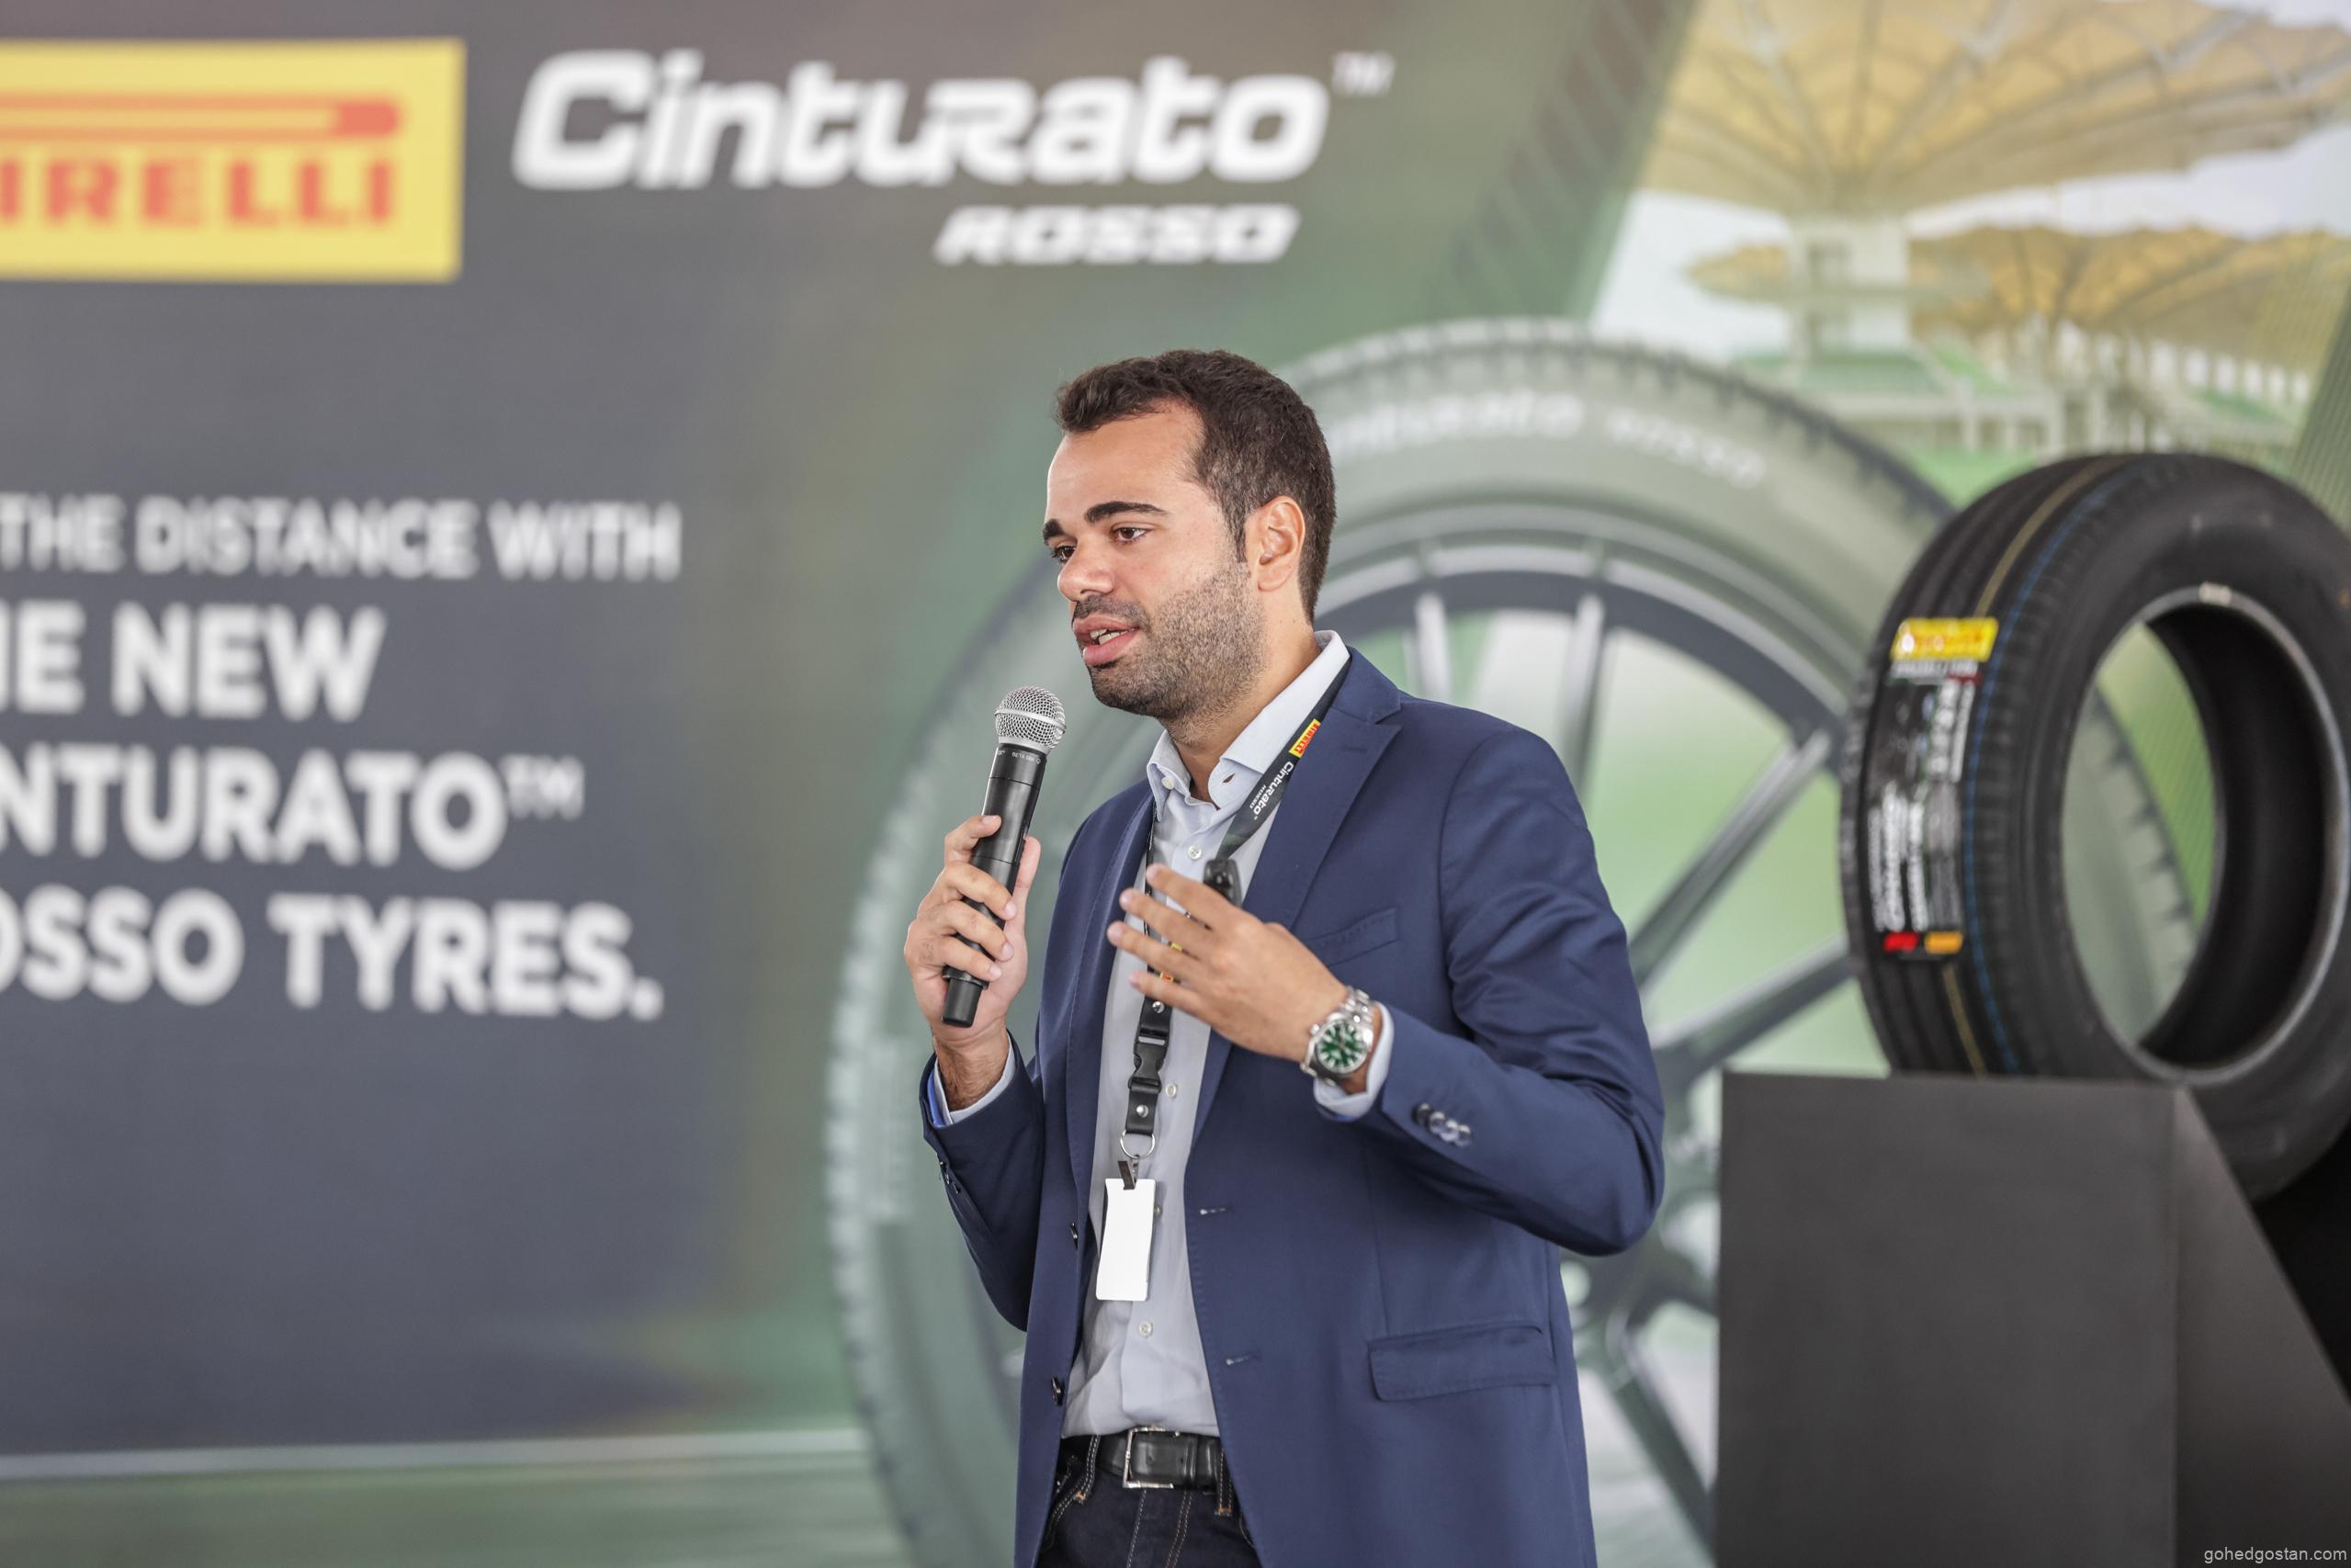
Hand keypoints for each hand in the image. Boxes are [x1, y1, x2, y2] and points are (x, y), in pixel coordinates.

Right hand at [904, 813, 1042, 1104]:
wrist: (980, 1016)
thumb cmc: (992, 970)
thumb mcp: (1012, 923)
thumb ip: (1018, 886)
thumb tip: (1031, 846)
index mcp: (958, 890)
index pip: (957, 849)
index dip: (972, 831)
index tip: (995, 822)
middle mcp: (937, 902)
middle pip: (955, 874)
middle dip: (988, 889)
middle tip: (1009, 912)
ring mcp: (925, 927)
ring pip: (954, 912)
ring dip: (986, 932)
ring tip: (1002, 952)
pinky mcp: (918, 954)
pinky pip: (947, 946)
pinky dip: (975, 959)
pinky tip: (989, 971)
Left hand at [1110, 865, 1353, 1070]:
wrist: (1317, 1023)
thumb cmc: (1306, 982)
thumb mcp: (1280, 938)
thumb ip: (1247, 929)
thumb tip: (1225, 927)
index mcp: (1240, 930)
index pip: (1197, 899)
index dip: (1171, 883)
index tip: (1154, 874)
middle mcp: (1220, 954)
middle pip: (1172, 925)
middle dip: (1145, 908)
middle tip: (1127, 900)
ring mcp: (1210, 984)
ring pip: (1164, 958)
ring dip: (1137, 943)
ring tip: (1117, 932)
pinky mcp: (1208, 1011)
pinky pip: (1172, 995)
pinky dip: (1150, 985)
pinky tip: (1135, 976)